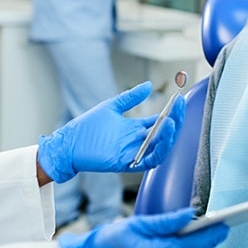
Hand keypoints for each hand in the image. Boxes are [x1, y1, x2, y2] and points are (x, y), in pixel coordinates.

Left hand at [37, 82, 184, 182]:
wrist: (68, 142)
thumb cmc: (87, 128)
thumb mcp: (112, 107)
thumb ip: (130, 98)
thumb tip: (148, 85)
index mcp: (135, 129)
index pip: (159, 122)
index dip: (171, 112)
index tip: (178, 101)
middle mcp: (136, 141)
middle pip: (163, 135)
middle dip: (175, 122)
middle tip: (179, 108)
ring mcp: (132, 152)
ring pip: (159, 149)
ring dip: (169, 138)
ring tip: (173, 122)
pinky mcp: (125, 162)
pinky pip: (147, 161)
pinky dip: (157, 151)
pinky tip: (161, 138)